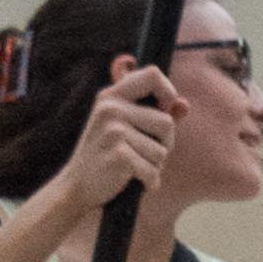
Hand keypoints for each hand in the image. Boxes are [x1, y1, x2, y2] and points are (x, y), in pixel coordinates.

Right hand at [60, 58, 175, 204]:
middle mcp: (111, 109)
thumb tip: (184, 104)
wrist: (78, 186)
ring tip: (133, 167)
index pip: (153, 75)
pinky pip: (153, 170)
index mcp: (111, 96)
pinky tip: (131, 180)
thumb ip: (155, 114)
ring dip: (155, 165)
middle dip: (165, 144)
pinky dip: (149, 181)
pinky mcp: (118, 155)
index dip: (168, 90)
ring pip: (162, 150)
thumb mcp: (127, 128)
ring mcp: (113, 131)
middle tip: (143, 153)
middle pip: (167, 122)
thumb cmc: (108, 155)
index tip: (165, 109)